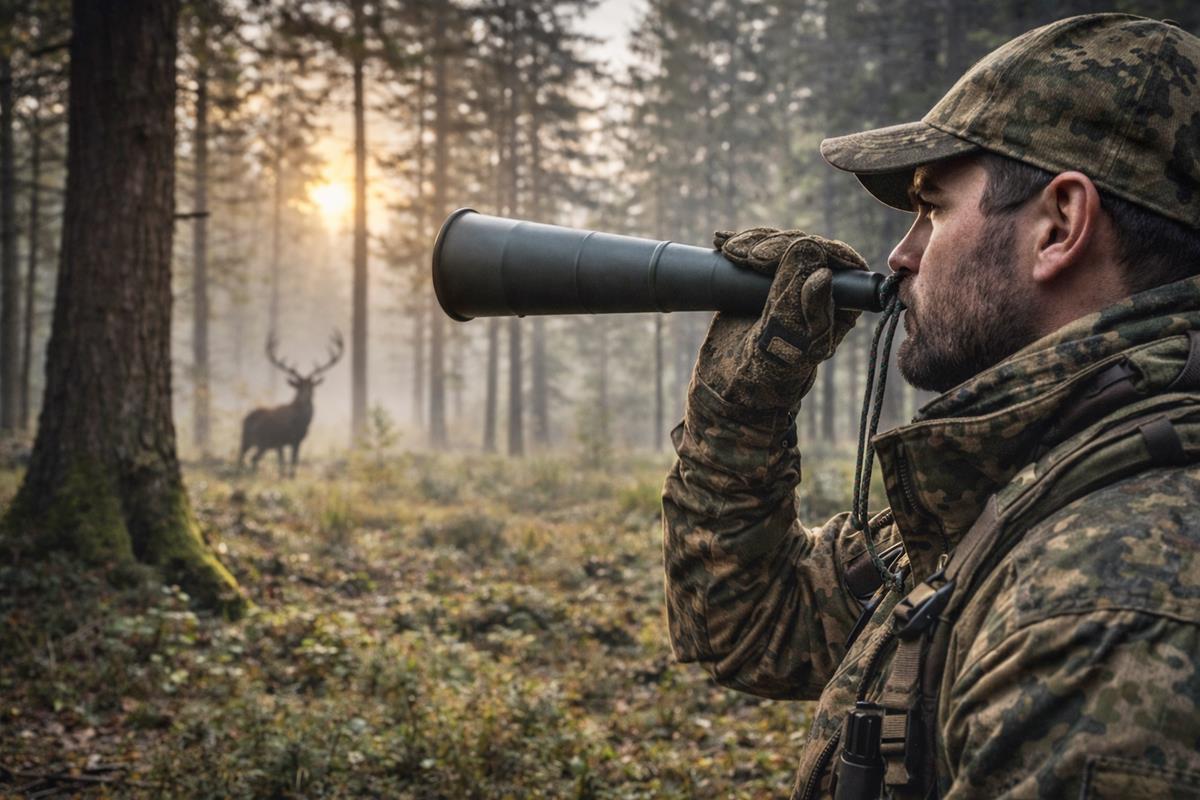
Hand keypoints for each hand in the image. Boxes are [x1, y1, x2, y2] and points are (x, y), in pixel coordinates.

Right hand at [695, 227, 867, 411]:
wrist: (728, 387)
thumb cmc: (765, 375)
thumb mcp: (786, 347)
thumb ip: (802, 311)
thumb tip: (821, 270)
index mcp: (841, 308)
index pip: (837, 262)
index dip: (808, 249)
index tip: (767, 257)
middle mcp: (822, 293)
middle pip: (807, 247)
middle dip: (775, 245)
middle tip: (745, 257)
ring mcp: (792, 284)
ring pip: (782, 244)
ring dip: (754, 242)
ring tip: (730, 252)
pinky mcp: (766, 281)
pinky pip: (760, 252)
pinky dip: (741, 244)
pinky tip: (721, 242)